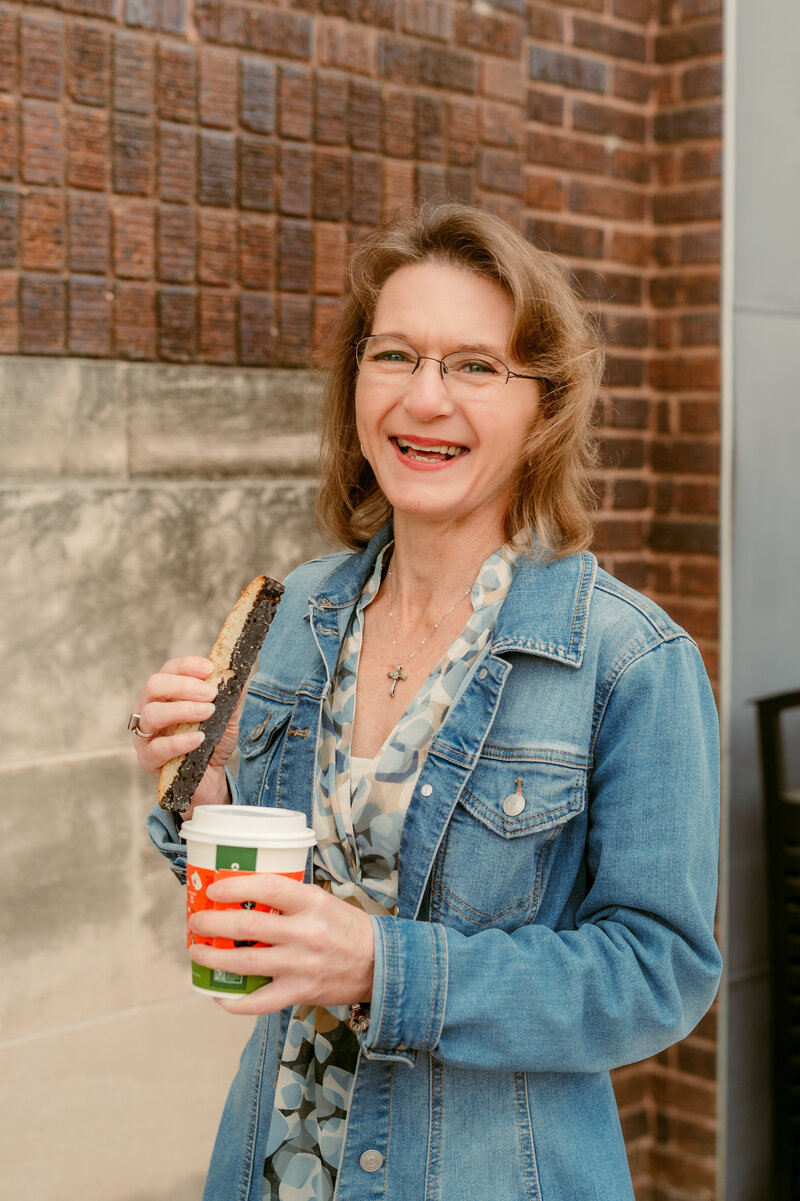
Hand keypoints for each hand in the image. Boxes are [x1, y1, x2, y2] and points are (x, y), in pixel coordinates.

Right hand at [131, 656, 236, 812]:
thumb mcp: (226, 719)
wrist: (210, 781)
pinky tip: (199, 739)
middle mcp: (149, 709)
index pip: (168, 670)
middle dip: (184, 685)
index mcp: (166, 695)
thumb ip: (230, 700)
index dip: (187, 666)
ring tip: (208, 713)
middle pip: (154, 685)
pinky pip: (157, 748)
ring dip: (183, 709)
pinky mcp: (148, 760)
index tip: (210, 668)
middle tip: (210, 693)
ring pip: (151, 714)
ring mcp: (145, 735)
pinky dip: (179, 741)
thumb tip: (240, 678)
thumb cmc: (211, 745)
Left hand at [188, 873, 374, 1015]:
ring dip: (214, 958)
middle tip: (197, 921)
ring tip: (198, 952)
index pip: (267, 887)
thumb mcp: (321, 901)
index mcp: (310, 902)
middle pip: (247, 925)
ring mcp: (300, 965)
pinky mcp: (299, 992)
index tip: (214, 889)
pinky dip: (234, 1001)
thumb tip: (245, 895)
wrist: (378, 964)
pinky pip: (258, 1002)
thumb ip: (288, 899)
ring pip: (246, 963)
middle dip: (212, 924)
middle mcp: (304, 932)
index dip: (235, 886)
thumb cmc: (345, 927)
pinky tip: (219, 994)